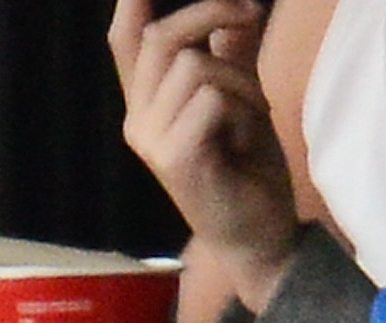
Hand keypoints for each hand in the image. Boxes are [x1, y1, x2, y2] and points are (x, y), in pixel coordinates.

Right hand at [109, 0, 303, 311]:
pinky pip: (210, 98)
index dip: (132, 4)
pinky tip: (246, 140)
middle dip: (212, 13)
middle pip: (162, 37)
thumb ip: (231, 51)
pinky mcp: (173, 158)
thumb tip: (236, 7)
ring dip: (240, 81)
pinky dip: (242, 110)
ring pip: (193, 65)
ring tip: (255, 115)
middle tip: (253, 14)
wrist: (259, 236)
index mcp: (147, 103)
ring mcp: (151, 141)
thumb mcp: (242, 96)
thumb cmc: (248, 170)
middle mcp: (139, 120)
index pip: (126, 41)